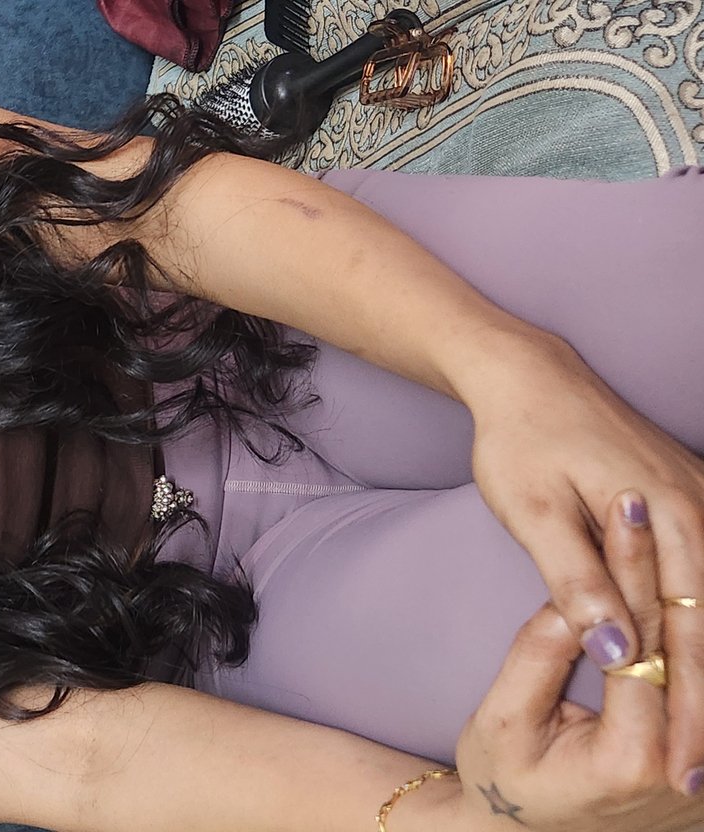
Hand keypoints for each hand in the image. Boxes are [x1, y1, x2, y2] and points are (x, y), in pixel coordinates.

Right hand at [452, 494, 701, 830]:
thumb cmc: (499, 776)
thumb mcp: (499, 722)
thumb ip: (539, 659)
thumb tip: (574, 601)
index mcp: (630, 759)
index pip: (644, 642)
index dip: (632, 569)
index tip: (623, 506)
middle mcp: (681, 770)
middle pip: (687, 646)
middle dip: (666, 567)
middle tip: (645, 498)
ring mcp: (699, 774)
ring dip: (690, 600)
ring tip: (664, 530)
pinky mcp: (701, 766)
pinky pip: (703, 689)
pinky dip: (695, 639)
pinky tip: (684, 591)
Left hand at [463, 338, 703, 793]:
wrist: (529, 378)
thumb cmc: (518, 444)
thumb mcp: (532, 512)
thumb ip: (575, 580)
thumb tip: (617, 652)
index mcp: (667, 515)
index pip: (687, 632)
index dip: (687, 707)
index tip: (677, 768)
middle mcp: (702, 510)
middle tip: (692, 782)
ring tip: (698, 751)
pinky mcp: (694, 507)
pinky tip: (697, 684)